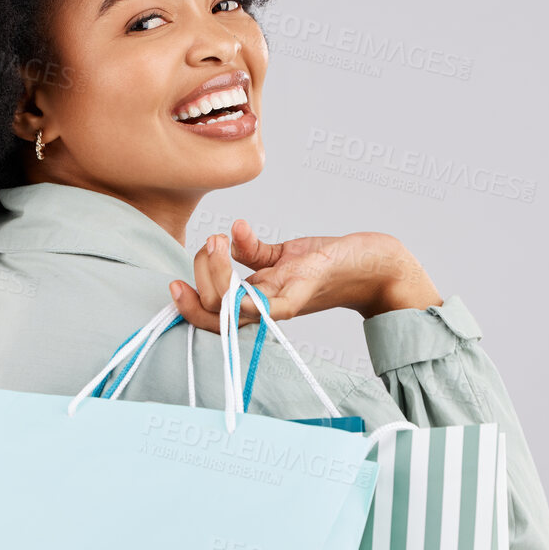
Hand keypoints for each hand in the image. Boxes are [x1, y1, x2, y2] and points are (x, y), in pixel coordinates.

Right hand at [169, 220, 441, 332]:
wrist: (374, 263)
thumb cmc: (330, 262)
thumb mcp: (285, 254)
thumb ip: (255, 251)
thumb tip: (230, 235)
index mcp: (256, 301)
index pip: (211, 314)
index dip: (187, 304)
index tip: (174, 280)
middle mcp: (265, 308)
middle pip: (213, 313)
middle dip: (198, 277)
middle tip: (209, 244)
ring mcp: (280, 304)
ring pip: (229, 308)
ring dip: (213, 273)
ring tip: (216, 241)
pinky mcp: (298, 294)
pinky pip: (261, 303)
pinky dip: (239, 281)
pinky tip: (232, 242)